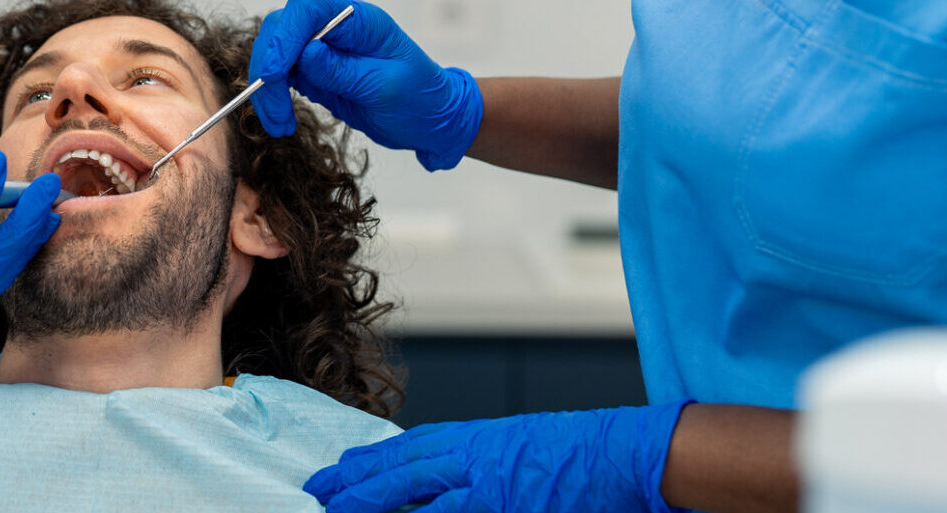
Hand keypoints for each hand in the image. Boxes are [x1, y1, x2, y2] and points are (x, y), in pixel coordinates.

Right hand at [249, 0, 482, 169]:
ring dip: (267, 89)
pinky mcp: (314, 72)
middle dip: (269, 69)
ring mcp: (322, 48)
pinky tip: (282, 120)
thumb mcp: (386, 87)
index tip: (275, 74)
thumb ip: (344, 70)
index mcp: (358, 20)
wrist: (429, 120)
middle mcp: (335, 27)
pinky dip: (273, 97)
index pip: (307, 10)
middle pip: (281, 30)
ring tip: (279, 124)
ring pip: (274, 54)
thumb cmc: (420, 99)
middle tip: (274, 111)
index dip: (284, 37)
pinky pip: (281, 76)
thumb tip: (306, 53)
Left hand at [305, 403, 689, 512]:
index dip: (370, 461)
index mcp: (479, 439)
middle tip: (316, 494)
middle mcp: (477, 457)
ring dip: (377, 507)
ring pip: (418, 497)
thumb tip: (450, 484)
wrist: (630, 453)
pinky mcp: (506, 504)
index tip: (337, 471)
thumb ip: (481, 465)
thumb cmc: (583, 454)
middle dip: (356, 485)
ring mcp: (490, 485)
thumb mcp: (520, 451)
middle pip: (402, 470)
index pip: (410, 448)